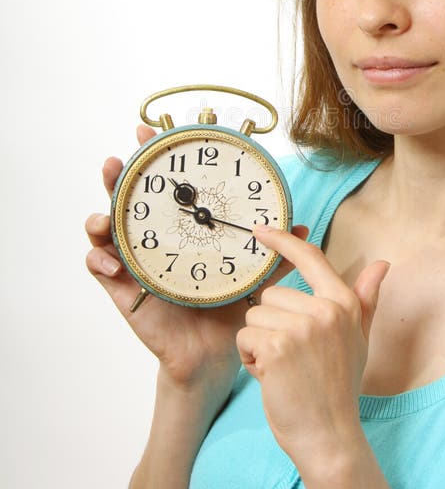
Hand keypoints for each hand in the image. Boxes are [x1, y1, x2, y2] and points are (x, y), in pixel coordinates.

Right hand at [85, 125, 290, 396]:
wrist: (214, 355)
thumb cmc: (229, 311)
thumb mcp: (252, 278)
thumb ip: (274, 254)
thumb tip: (300, 227)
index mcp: (184, 231)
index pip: (168, 188)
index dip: (157, 159)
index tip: (152, 132)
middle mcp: (155, 241)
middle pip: (130, 200)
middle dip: (119, 176)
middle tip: (118, 160)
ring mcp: (136, 264)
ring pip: (107, 231)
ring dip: (100, 216)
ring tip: (105, 213)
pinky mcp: (125, 291)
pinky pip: (102, 271)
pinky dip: (100, 262)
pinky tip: (110, 262)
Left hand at [236, 225, 389, 473]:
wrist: (329, 435)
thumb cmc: (338, 387)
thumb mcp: (358, 338)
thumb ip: (366, 299)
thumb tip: (382, 264)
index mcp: (343, 303)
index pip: (310, 258)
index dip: (283, 241)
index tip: (261, 231)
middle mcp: (325, 310)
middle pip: (271, 296)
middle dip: (271, 325)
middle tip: (292, 357)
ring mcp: (302, 327)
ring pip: (255, 317)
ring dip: (259, 344)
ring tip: (283, 368)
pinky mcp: (277, 346)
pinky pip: (245, 338)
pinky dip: (250, 360)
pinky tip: (271, 378)